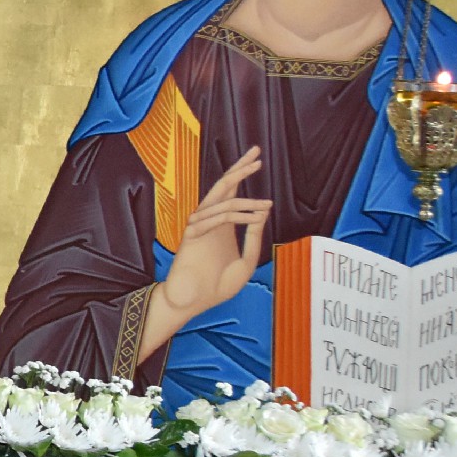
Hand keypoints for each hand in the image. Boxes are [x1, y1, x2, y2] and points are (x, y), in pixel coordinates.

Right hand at [141, 146, 270, 359]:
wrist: (194, 303)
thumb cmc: (217, 287)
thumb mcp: (246, 262)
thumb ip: (254, 240)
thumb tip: (261, 215)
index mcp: (224, 226)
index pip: (232, 193)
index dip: (242, 174)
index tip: (258, 161)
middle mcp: (212, 222)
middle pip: (223, 187)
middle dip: (239, 169)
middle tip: (256, 152)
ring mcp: (201, 227)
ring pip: (220, 201)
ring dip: (245, 201)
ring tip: (266, 205)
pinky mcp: (191, 236)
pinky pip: (212, 219)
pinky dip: (234, 216)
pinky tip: (253, 218)